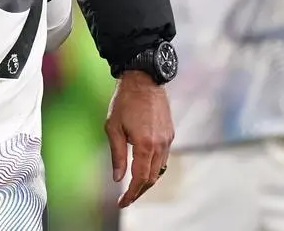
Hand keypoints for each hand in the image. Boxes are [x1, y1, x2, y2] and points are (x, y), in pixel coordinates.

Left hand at [106, 70, 174, 207]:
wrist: (144, 79)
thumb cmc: (124, 101)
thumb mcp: (113, 127)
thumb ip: (117, 155)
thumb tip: (118, 178)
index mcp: (145, 144)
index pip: (140, 178)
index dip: (131, 194)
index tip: (122, 203)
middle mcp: (160, 145)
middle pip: (152, 178)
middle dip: (139, 191)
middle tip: (127, 199)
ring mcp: (167, 139)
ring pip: (160, 170)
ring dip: (147, 181)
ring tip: (134, 187)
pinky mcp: (170, 134)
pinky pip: (163, 158)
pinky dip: (154, 168)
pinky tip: (144, 168)